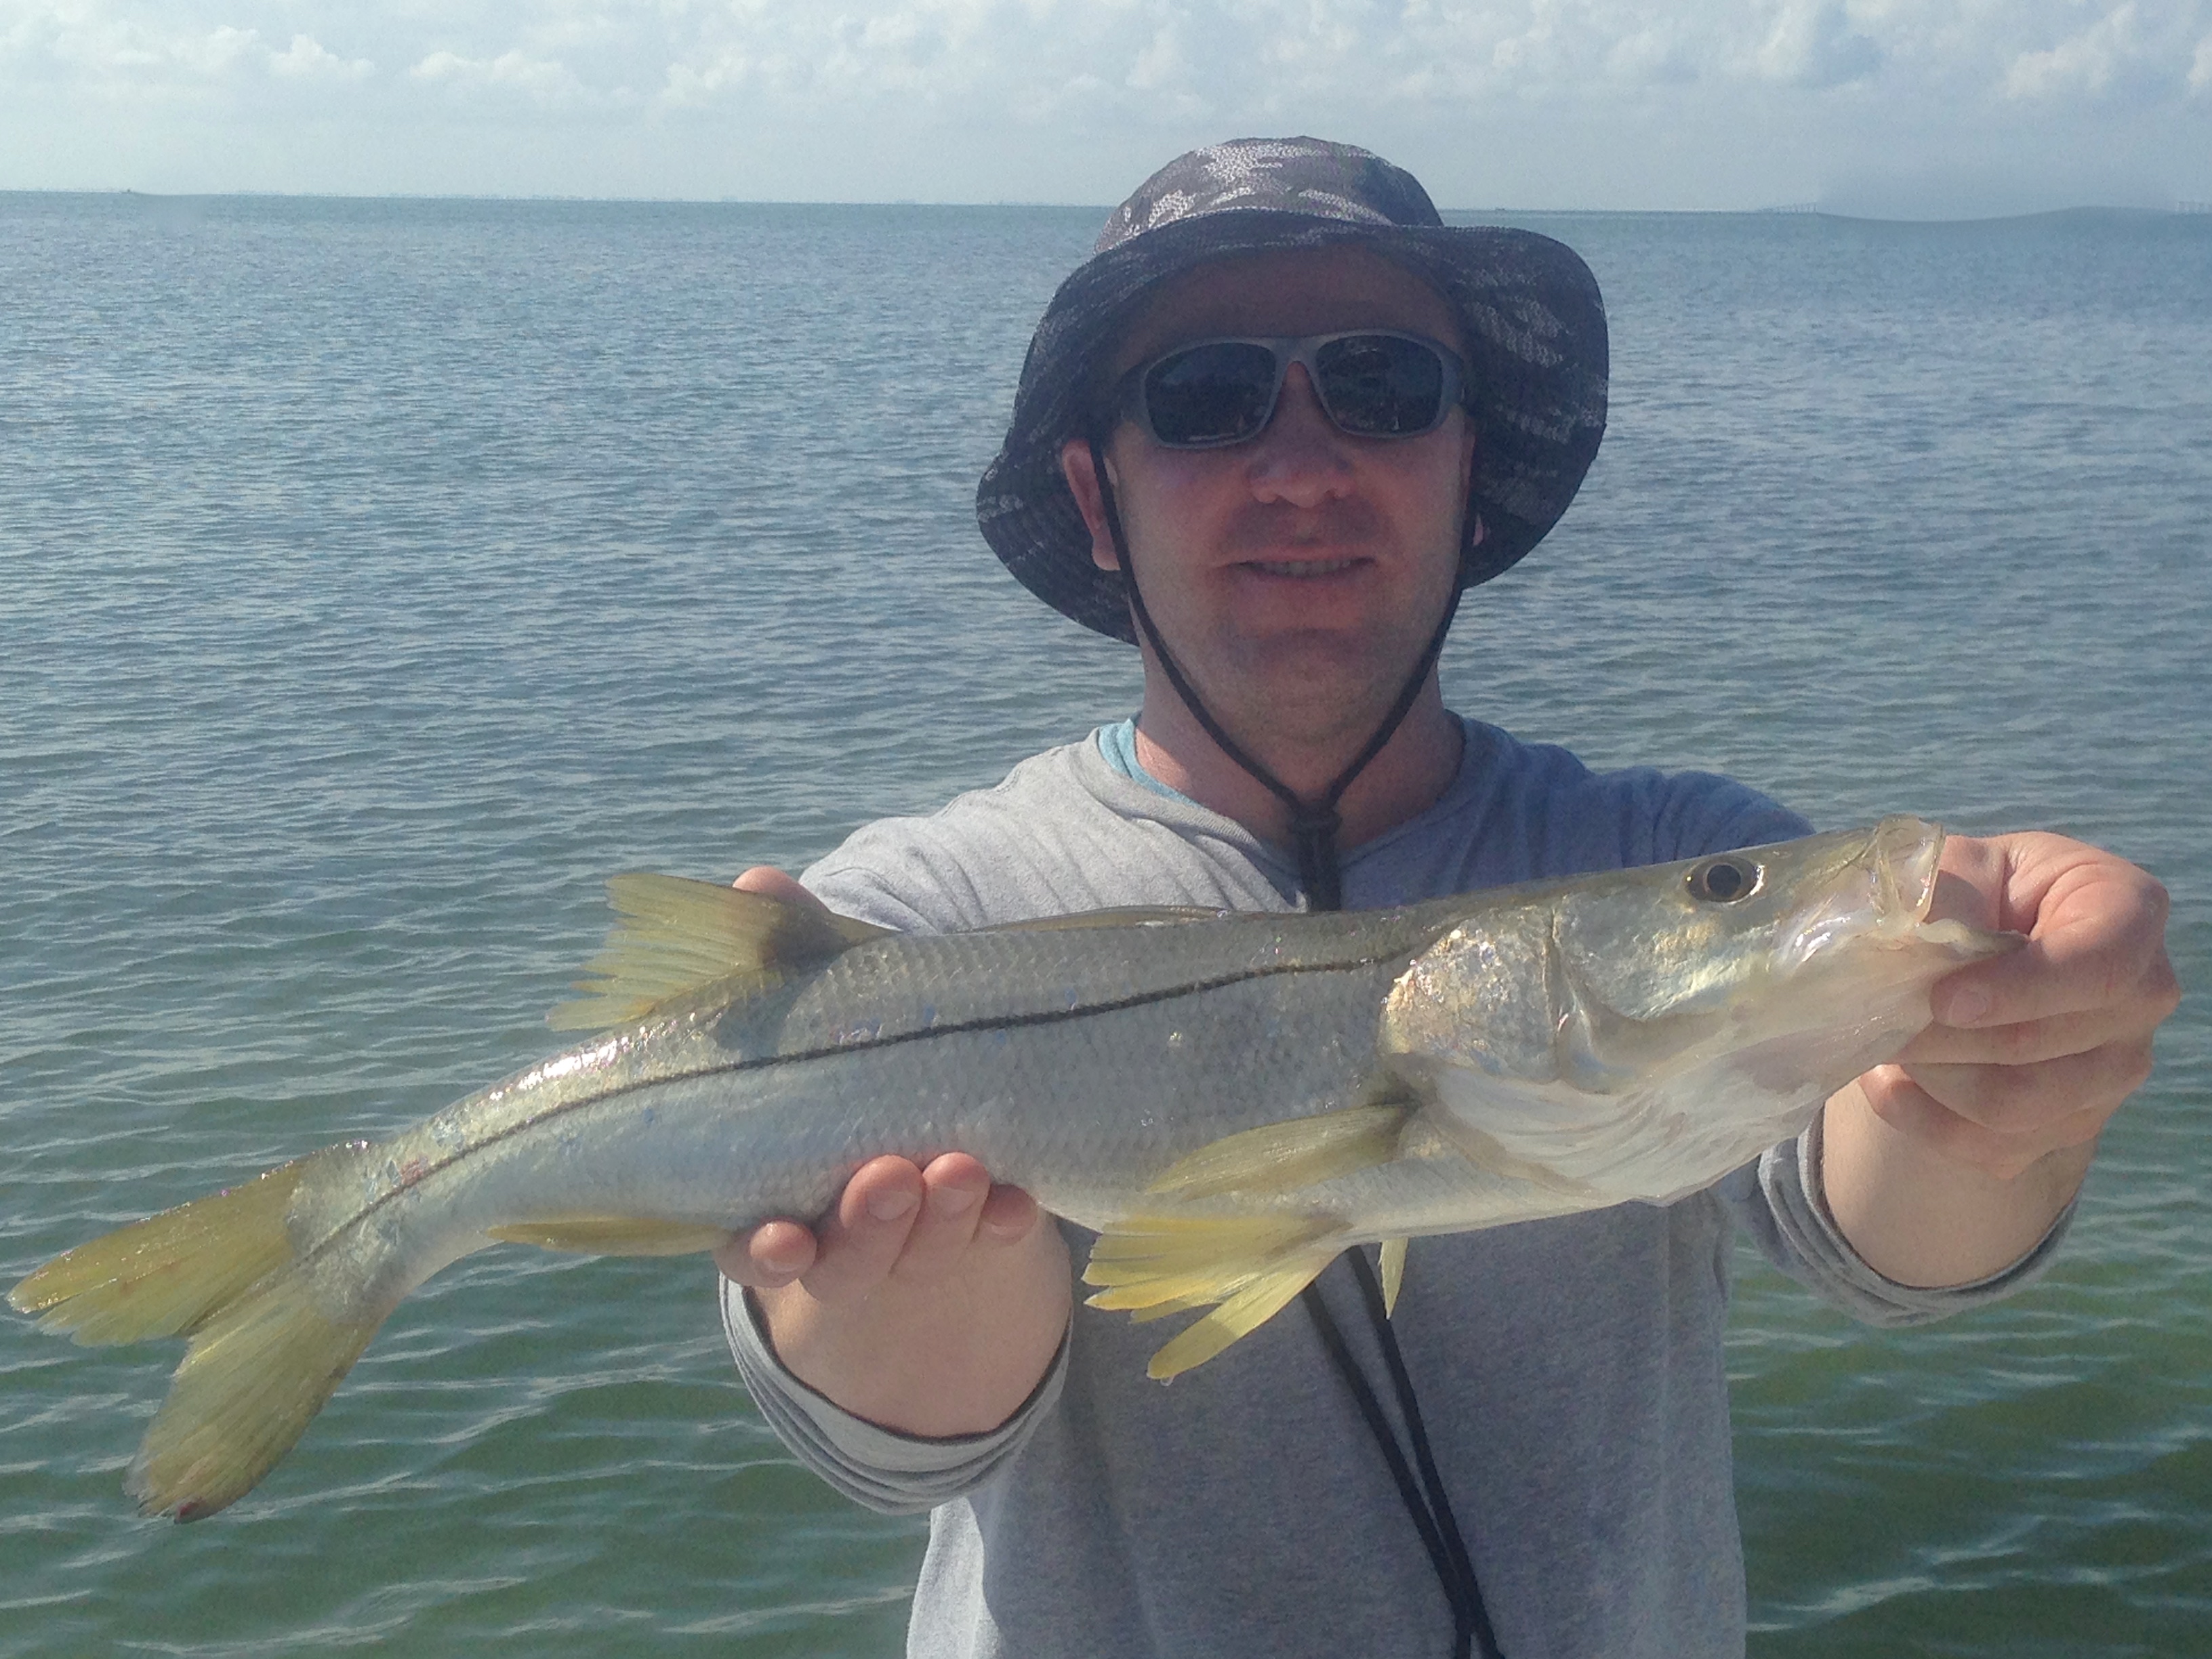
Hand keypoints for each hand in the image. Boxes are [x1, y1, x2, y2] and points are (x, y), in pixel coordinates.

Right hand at [713, 868, 1073, 1436]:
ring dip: (942, 1216)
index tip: (784, 1238)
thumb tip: (756, 879)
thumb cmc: (850, 1062)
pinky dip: (1006, 1221)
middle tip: (891, 1174)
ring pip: (924, 1251)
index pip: (753, 1249)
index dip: (764, 1252)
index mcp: (773, 1204)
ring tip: (961, 1167)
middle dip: (870, 1223)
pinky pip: (997, 1238)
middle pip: (847, 1258)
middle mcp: (841, 1240)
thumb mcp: (823, 1012)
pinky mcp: (983, 1236)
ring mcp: (916, 1248)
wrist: (935, 1125)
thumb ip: (788, 955)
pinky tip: (1022, 1201)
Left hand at [1860, 831, 2178, 1180]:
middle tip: (1881, 1015)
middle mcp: (2142, 996)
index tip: (1944, 999)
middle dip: (1944, 1036)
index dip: (2023, 989)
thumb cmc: (1971, 894)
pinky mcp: (2075, 1123)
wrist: (1970, 953)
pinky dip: (1924, 1119)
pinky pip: (1995, 1148)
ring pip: (2016, 1106)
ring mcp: (2115, 1068)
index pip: (2102, 965)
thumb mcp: (1954, 867)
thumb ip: (1942, 895)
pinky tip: (1890, 1080)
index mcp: (2127, 910)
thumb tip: (1915, 941)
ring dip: (1933, 1076)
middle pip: (2043, 1044)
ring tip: (1888, 1039)